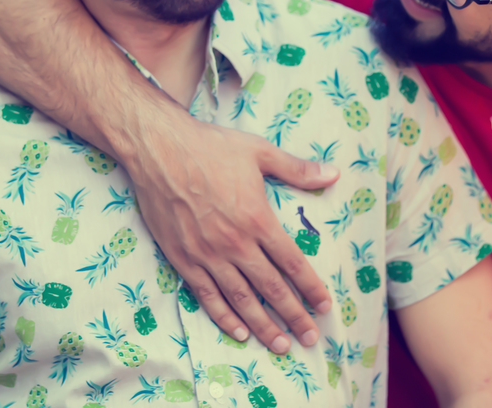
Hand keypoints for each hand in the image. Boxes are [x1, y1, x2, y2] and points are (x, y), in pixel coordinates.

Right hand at [124, 111, 339, 352]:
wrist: (158, 149)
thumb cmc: (211, 146)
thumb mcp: (260, 152)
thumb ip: (297, 169)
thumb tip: (333, 174)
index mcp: (257, 219)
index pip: (292, 263)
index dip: (311, 288)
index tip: (325, 306)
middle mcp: (235, 243)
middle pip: (271, 289)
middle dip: (294, 316)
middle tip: (311, 338)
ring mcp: (207, 255)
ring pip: (241, 299)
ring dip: (263, 326)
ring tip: (282, 345)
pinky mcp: (182, 259)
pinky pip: (206, 296)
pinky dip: (224, 317)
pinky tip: (239, 332)